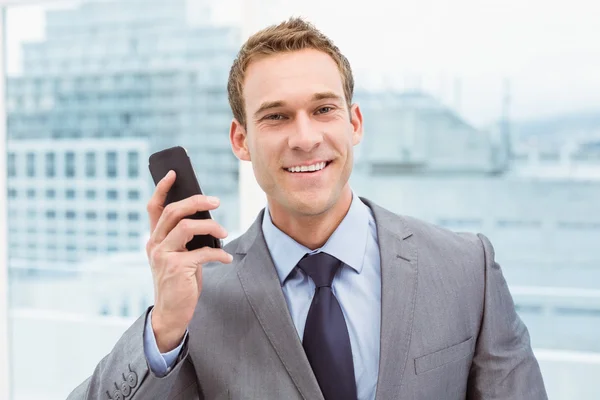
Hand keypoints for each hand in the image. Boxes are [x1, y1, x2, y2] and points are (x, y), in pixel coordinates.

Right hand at [145, 170, 231, 351]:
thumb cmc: (179, 281)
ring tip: (224, 234)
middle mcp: (155, 244)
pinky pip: (202, 253)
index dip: (162, 188)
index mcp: (154, 239)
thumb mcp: (179, 256)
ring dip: (211, 227)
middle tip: (216, 202)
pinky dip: (218, 254)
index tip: (174, 174)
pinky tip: (226, 259)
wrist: (171, 313)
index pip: (153, 207)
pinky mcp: (176, 268)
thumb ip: (185, 238)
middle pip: (173, 211)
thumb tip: (206, 217)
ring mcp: (163, 256)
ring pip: (187, 227)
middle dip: (196, 201)